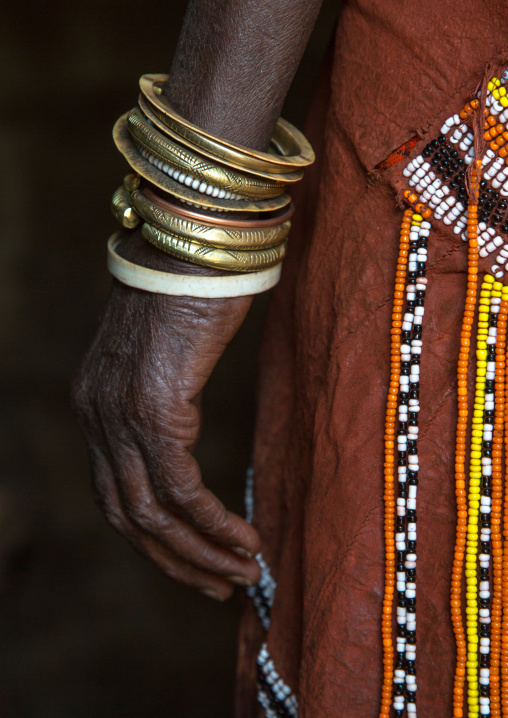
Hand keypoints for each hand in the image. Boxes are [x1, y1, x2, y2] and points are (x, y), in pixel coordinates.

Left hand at [72, 232, 260, 600]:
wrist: (195, 241)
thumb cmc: (193, 291)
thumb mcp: (168, 355)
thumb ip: (162, 397)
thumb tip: (180, 432)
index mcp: (97, 406)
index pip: (112, 493)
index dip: (152, 538)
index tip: (192, 561)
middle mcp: (97, 417)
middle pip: (124, 517)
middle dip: (172, 561)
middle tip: (216, 587)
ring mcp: (119, 415)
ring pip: (151, 515)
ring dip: (198, 555)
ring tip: (239, 576)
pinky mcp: (153, 410)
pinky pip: (182, 491)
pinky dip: (214, 525)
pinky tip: (246, 541)